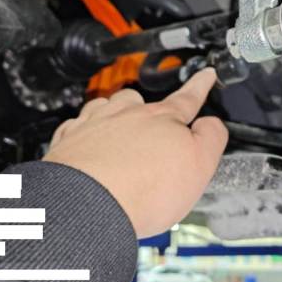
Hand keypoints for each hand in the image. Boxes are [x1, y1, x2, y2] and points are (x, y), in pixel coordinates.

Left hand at [43, 68, 227, 237]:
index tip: (205, 75)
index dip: (199, 86)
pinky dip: (84, 132)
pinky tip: (88, 146)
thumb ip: (210, 138)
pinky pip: (77, 126)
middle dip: (147, 108)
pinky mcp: (68, 143)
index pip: (187, 98)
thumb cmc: (142, 189)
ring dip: (115, 115)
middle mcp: (126, 116)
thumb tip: (212, 124)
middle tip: (153, 128)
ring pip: (107, 107)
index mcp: (162, 119)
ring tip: (121, 135)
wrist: (88, 205)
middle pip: (139, 100)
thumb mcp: (199, 165)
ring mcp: (94, 125)